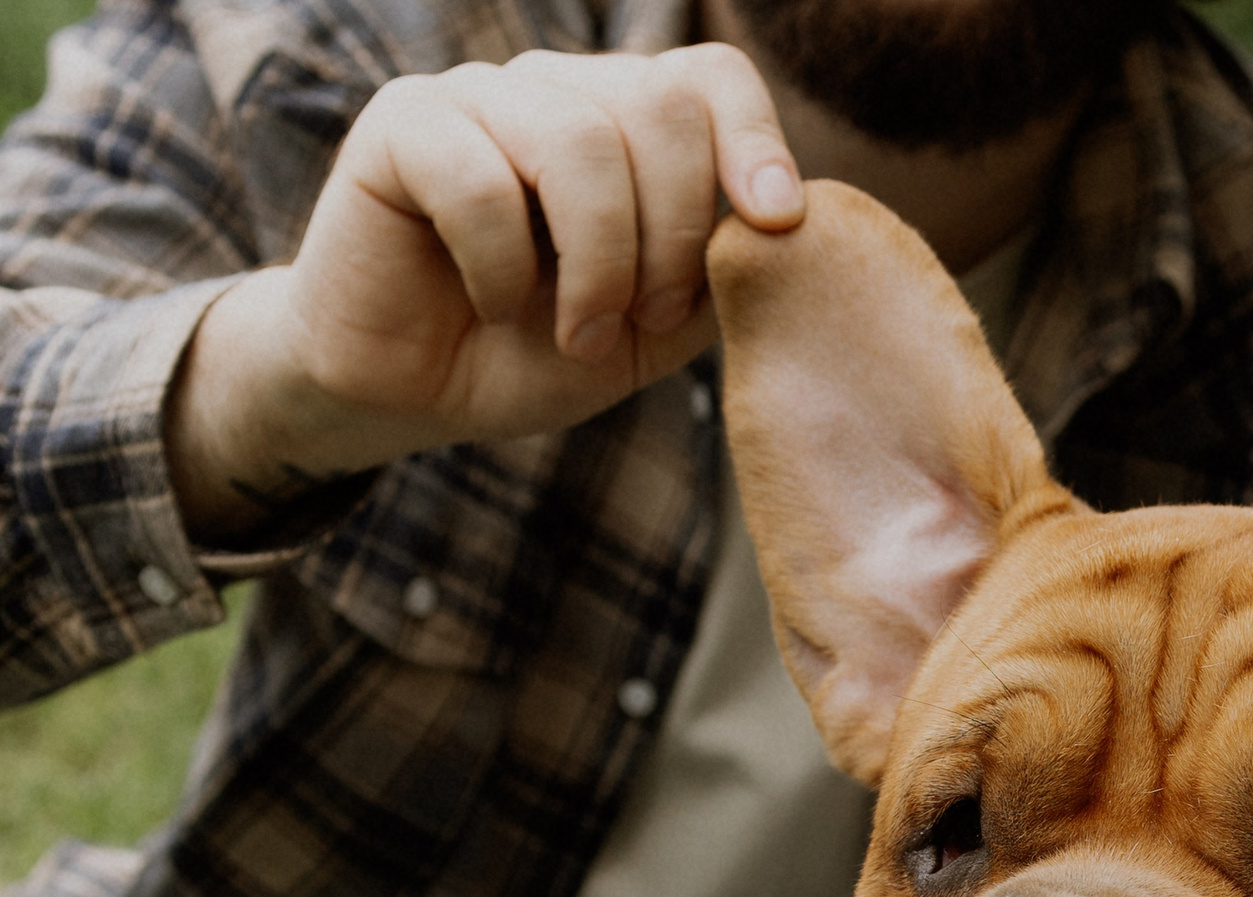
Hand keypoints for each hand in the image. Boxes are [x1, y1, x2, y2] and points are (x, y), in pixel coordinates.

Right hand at [169, 44, 804, 538]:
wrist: (417, 395)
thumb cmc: (541, 353)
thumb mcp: (660, 328)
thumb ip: (722, 272)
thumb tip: (784, 225)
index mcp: (630, 121)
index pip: (712, 78)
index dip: (757, 140)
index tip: (774, 223)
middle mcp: (560, 89)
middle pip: (660, 107)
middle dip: (674, 235)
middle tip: (648, 320)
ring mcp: (479, 96)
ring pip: (579, 142)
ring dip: (599, 264)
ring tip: (582, 334)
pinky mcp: (402, 125)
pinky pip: (481, 180)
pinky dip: (502, 268)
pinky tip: (494, 305)